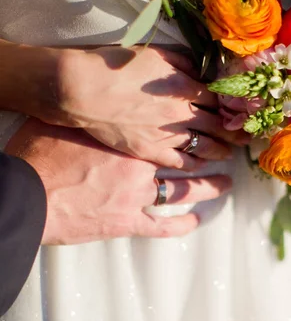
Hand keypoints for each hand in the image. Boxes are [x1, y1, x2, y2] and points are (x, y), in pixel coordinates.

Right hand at [5, 119, 232, 243]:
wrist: (30, 193)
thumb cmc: (44, 152)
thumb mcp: (71, 120)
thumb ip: (97, 112)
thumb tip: (111, 94)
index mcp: (131, 138)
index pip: (174, 126)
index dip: (198, 122)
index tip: (215, 118)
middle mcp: (140, 166)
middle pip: (187, 156)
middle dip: (212, 152)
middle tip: (230, 149)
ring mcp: (136, 196)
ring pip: (182, 190)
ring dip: (207, 187)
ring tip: (225, 182)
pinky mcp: (126, 223)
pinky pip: (160, 226)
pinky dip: (180, 225)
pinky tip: (196, 222)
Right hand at [49, 45, 248, 169]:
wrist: (85, 90)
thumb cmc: (117, 67)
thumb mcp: (155, 54)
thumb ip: (184, 62)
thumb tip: (203, 71)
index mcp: (185, 86)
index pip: (220, 99)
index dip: (235, 107)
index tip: (247, 112)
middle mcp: (182, 113)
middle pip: (218, 124)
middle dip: (236, 132)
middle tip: (248, 138)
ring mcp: (167, 135)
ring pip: (204, 146)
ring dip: (220, 150)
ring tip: (230, 153)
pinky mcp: (150, 151)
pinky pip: (181, 161)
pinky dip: (195, 163)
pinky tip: (203, 165)